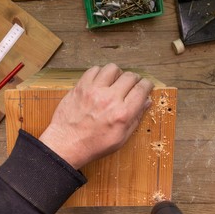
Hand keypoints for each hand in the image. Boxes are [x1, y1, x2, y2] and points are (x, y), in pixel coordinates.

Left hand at [39, 63, 153, 169]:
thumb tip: (146, 102)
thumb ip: (135, 118)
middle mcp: (109, 99)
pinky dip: (100, 74)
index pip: (141, 89)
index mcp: (122, 113)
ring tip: (115, 82)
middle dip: (134, 79)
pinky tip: (100, 82)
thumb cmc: (93, 144)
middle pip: (130, 76)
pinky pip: (94, 70)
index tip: (146, 85)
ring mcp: (94, 91)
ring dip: (117, 74)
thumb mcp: (121, 138)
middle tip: (131, 85)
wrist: (67, 144)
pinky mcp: (81, 87)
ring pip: (112, 69)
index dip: (147, 85)